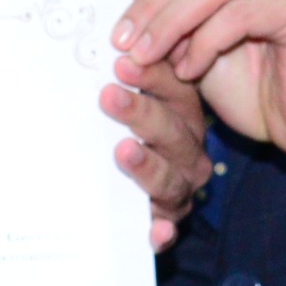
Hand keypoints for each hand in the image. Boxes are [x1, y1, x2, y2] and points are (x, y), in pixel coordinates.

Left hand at [102, 0, 285, 176]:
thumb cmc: (258, 87)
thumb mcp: (198, 47)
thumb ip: (171, 20)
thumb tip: (121, 17)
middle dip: (149, 4)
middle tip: (121, 40)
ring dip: (169, 26)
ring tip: (146, 59)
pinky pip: (237, 17)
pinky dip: (203, 44)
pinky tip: (189, 70)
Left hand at [102, 54, 212, 250]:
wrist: (133, 197)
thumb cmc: (127, 138)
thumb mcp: (126, 109)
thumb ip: (119, 85)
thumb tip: (98, 54)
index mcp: (182, 117)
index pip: (175, 91)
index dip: (151, 76)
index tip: (120, 63)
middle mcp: (187, 154)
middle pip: (172, 133)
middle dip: (142, 113)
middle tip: (109, 97)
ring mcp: (179, 190)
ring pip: (170, 180)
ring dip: (148, 166)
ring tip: (124, 152)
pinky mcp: (166, 225)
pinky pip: (167, 231)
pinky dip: (162, 232)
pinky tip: (155, 230)